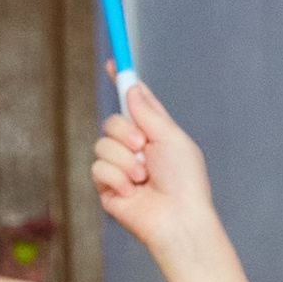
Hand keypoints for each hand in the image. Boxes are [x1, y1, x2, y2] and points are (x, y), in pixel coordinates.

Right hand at [92, 83, 219, 258]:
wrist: (177, 219)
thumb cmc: (184, 181)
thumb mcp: (171, 137)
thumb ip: (148, 111)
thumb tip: (131, 86)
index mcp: (155, 133)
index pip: (135, 103)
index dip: (123, 82)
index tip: (113, 62)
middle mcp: (136, 149)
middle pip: (112, 121)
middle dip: (125, 131)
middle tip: (142, 146)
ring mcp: (120, 168)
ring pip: (102, 144)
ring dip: (124, 159)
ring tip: (143, 177)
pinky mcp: (108, 187)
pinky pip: (98, 168)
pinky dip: (117, 177)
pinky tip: (132, 191)